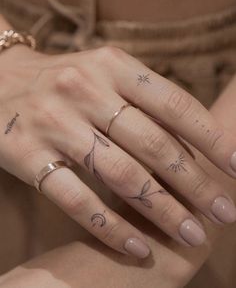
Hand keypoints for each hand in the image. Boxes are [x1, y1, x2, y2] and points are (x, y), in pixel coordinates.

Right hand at [1, 26, 235, 258]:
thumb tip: (195, 143)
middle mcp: (84, 90)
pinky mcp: (28, 155)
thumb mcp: (105, 75)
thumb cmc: (67, 81)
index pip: (173, 102)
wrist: (1, 81)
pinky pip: (76, 199)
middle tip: (225, 211)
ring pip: (120, 175)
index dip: (211, 137)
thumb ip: (144, 102)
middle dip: (195, 182)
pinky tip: (137, 246)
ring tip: (191, 234)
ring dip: (162, 210)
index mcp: (112, 66)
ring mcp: (55, 123)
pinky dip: (110, 227)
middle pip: (153, 144)